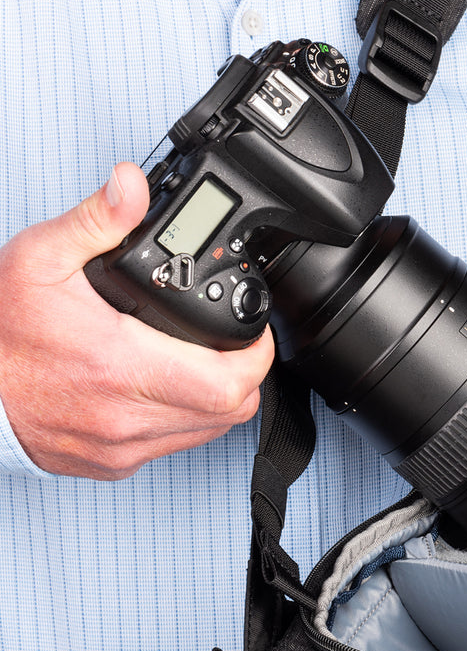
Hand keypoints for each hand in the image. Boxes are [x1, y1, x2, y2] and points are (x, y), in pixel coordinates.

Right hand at [0, 162, 274, 478]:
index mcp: (119, 365)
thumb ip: (96, 220)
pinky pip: (176, 447)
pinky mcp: (115, 465)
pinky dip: (186, 420)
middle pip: (232, 410)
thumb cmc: (1, 333)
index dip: (257, 358)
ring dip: (220, 399)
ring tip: (206, 363)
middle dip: (246, 376)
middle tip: (235, 346)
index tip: (254, 334)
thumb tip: (133, 185)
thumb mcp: (41, 259)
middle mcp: (126, 415)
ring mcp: (123, 447)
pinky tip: (171, 391)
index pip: (228, 382)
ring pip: (210, 432)